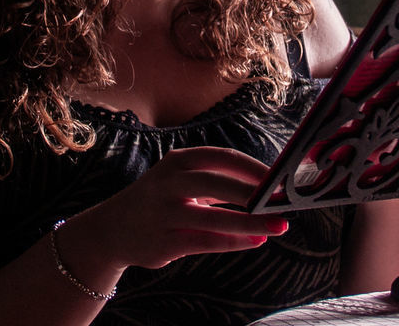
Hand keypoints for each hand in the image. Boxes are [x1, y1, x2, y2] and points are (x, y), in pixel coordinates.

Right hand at [71, 147, 289, 274]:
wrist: (112, 229)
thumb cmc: (161, 200)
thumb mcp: (182, 180)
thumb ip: (219, 183)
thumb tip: (267, 190)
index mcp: (179, 161)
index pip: (223, 158)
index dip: (254, 167)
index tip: (281, 177)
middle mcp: (169, 183)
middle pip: (218, 183)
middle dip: (255, 193)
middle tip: (285, 201)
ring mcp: (165, 213)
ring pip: (214, 217)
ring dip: (251, 222)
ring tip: (279, 225)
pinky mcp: (165, 242)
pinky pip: (207, 241)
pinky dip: (235, 241)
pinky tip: (256, 240)